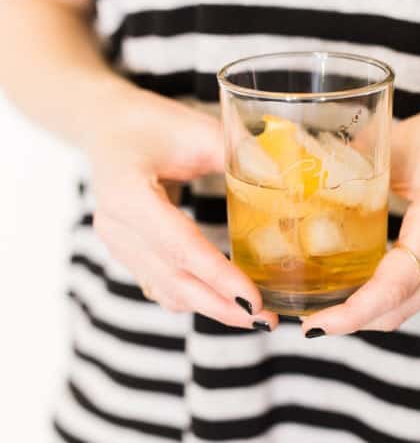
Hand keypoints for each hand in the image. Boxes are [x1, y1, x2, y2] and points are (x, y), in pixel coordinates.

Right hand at [88, 90, 277, 329]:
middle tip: (265, 319)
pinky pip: (161, 287)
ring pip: (167, 290)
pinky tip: (226, 300)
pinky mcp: (125, 254)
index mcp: (127, 192)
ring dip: (211, 307)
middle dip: (221, 305)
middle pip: (173, 280)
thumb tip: (290, 182)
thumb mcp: (197, 130)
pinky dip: (195, 297)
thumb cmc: (152, 122)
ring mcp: (116, 243)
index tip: (255, 299)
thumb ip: (239, 156)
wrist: (107, 126)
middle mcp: (115, 225)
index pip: (179, 245)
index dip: (218, 276)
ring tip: (255, 314)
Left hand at [301, 93, 419, 335]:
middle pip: (399, 308)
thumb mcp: (401, 141)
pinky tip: (350, 290)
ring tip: (322, 311)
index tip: (317, 323)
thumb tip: (300, 175)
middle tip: (307, 322)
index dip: (354, 311)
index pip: (395, 282)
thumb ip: (352, 161)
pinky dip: (381, 300)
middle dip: (351, 323)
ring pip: (407, 307)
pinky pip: (414, 293)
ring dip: (366, 317)